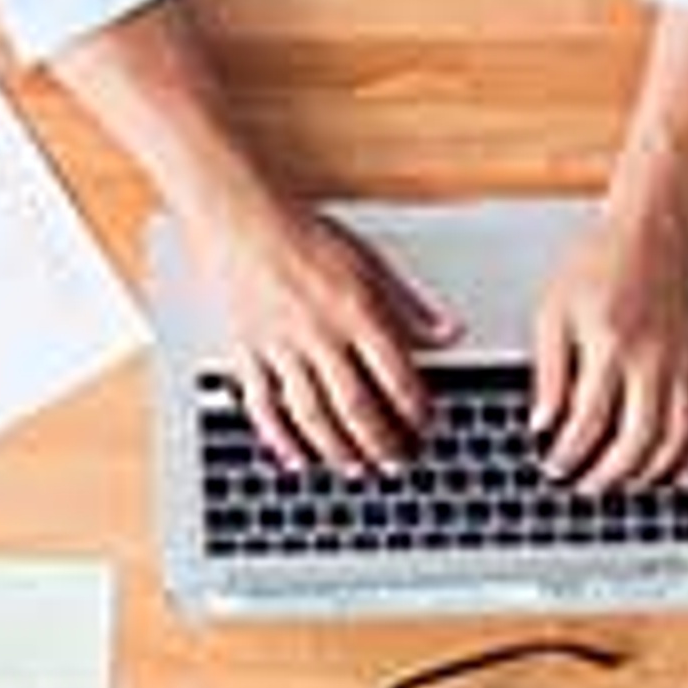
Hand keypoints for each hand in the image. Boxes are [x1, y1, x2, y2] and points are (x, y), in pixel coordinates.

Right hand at [191, 187, 456, 473]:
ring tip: (356, 467)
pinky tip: (295, 458)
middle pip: (356, 407)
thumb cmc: (302, 235)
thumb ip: (410, 304)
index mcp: (355, 311)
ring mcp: (280, 349)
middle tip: (397, 461)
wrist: (240, 220)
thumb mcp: (370, 261)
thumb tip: (447, 334)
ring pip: (312, 416)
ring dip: (337, 450)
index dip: (416, 410)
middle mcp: (319, 335)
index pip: (396, 376)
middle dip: (382, 443)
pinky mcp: (247, 354)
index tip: (427, 426)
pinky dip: (279, 440)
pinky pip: (263, 408)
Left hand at [530, 207, 687, 493]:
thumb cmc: (600, 262)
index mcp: (610, 345)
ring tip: (623, 483)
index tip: (552, 466)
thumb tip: (541, 423)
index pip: (587, 422)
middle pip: (637, 442)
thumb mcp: (553, 311)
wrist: (654, 230)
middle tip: (584, 485)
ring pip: (676, 439)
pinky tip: (678, 472)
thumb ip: (549, 373)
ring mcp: (684, 364)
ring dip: (649, 472)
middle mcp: (653, 359)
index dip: (567, 454)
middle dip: (608, 476)